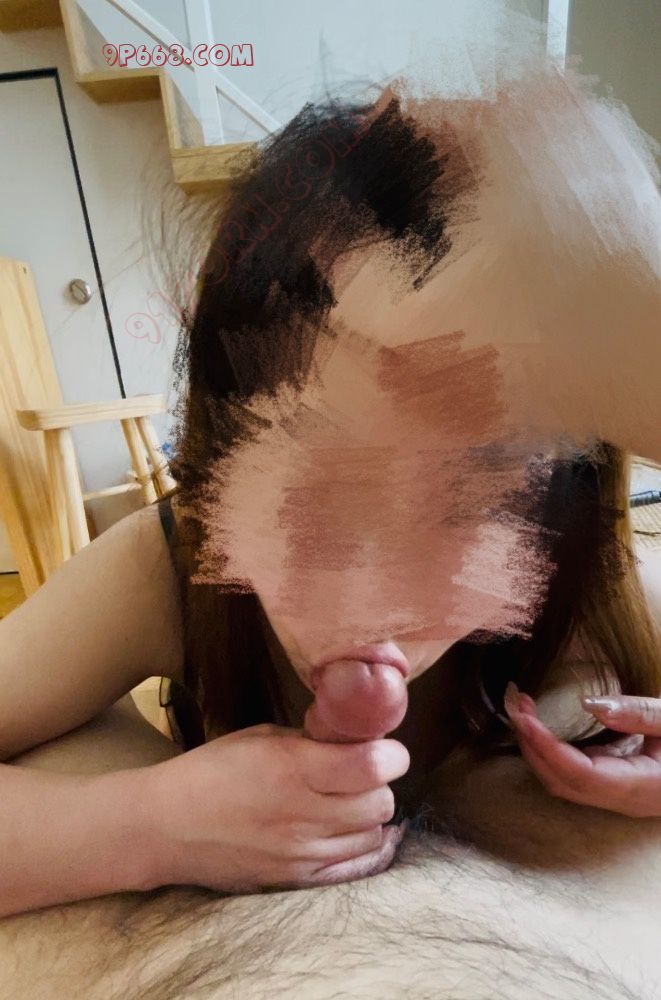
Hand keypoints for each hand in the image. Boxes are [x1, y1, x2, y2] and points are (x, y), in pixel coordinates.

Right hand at [145, 723, 409, 892]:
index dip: (390, 753)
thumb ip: (312, 740)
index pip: (373, 765)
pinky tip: (352, 831)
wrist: (166, 826)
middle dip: (379, 782)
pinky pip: (356, 868)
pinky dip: (363, 846)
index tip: (383, 747)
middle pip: (381, 802)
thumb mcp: (261, 737)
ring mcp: (302, 854)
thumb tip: (355, 739)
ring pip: (374, 835)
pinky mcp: (297, 880)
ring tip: (347, 801)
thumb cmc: (212, 771)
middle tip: (361, 773)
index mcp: (294, 769)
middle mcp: (304, 815)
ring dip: (369, 815)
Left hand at [504, 683, 660, 817]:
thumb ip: (640, 714)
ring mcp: (619, 797)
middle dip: (531, 745)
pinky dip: (550, 752)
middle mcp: (625, 800)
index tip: (524, 715)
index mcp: (643, 788)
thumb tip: (591, 704)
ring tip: (521, 709)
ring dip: (536, 749)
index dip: (546, 747)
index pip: (580, 775)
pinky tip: (541, 725)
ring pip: (564, 784)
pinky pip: (573, 777)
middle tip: (515, 702)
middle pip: (562, 783)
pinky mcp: (616, 786)